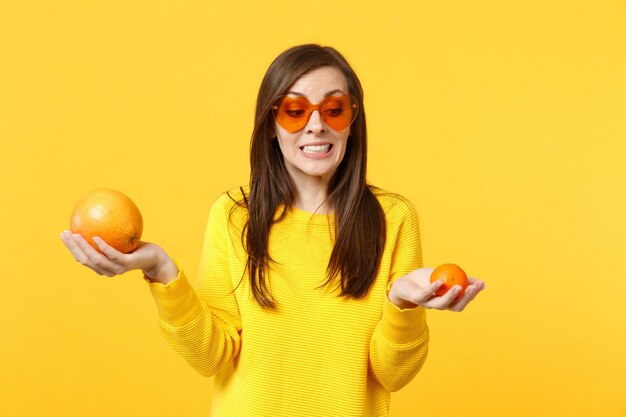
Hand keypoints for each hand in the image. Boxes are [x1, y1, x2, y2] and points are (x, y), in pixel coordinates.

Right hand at [60, 231, 177, 283]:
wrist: (154, 257)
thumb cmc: (135, 247)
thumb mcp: (119, 239)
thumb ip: (107, 233)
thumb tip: (94, 216)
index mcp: (102, 266)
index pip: (81, 258)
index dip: (70, 247)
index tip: (63, 234)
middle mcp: (107, 270)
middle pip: (84, 260)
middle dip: (73, 247)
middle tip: (65, 233)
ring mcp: (116, 268)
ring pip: (95, 259)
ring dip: (84, 247)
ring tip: (76, 234)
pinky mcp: (126, 264)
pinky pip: (112, 255)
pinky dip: (103, 246)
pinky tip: (96, 236)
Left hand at [388, 267, 484, 311]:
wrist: (405, 281)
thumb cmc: (427, 279)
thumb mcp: (446, 276)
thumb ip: (462, 279)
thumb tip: (482, 283)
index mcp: (448, 301)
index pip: (463, 301)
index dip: (472, 294)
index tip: (480, 285)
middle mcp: (439, 305)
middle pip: (455, 306)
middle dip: (465, 298)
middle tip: (472, 287)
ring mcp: (427, 303)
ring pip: (441, 304)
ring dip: (450, 296)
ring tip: (458, 286)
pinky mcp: (416, 298)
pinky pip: (425, 295)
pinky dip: (433, 289)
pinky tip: (440, 281)